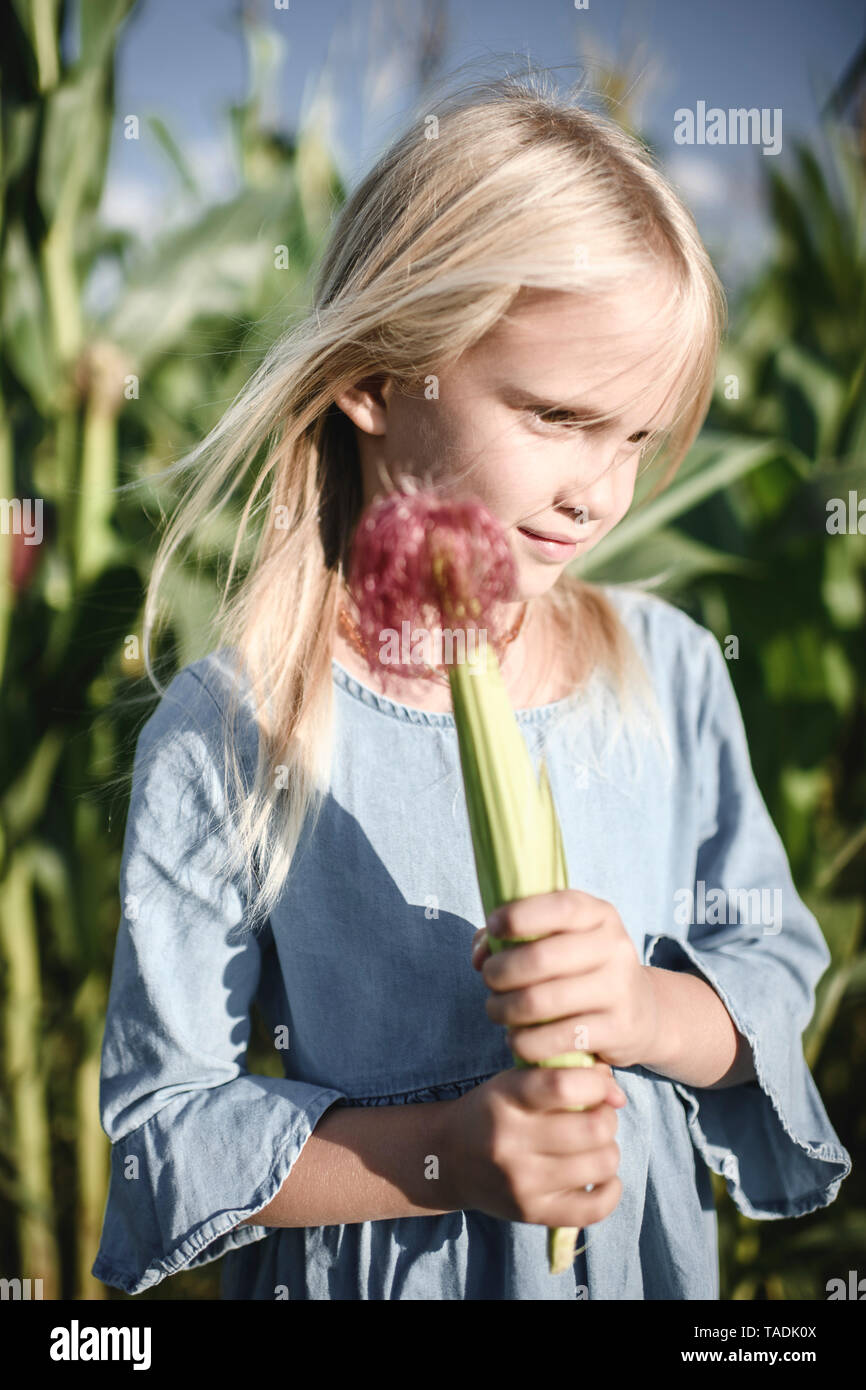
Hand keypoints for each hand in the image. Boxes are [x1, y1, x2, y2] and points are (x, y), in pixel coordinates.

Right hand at [442, 1061, 625, 1227]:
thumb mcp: (513, 1082)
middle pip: (592, 1128)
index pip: (563, 1086)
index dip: (597, 1084)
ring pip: (601, 1165)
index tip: (601, 1086)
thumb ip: (560, 1074)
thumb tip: (614, 1090)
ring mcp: (523, 1183)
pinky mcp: (534, 1213)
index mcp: (505, 1099)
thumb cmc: (492, 1113)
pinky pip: (595, 1208)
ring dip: (609, 1151)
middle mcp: (511, 1142)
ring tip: (595, 1146)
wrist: (448, 1161)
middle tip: (599, 1117)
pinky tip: (600, 1177)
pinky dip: (611, 1190)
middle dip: (607, 1118)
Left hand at [471, 889, 659, 1070]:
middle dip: (500, 972)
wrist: (640, 1011)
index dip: (520, 916)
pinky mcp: (618, 1029)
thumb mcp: (558, 938)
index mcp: (599, 915)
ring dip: (505, 1010)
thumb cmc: (581, 968)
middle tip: (489, 980)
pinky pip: (556, 1039)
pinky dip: (525, 1042)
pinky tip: (517, 1039)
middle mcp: (614, 947)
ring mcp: (619, 989)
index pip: (561, 907)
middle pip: (541, 958)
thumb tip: (481, 954)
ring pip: (542, 1002)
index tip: (495, 927)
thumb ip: (513, 935)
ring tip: (496, 1011)